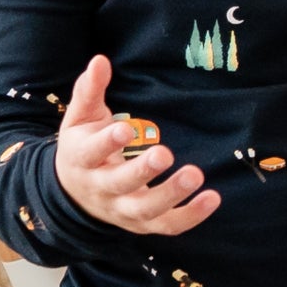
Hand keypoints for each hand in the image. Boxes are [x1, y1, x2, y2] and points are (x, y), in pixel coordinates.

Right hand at [54, 53, 220, 234]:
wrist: (74, 194)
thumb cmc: (83, 146)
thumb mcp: (80, 118)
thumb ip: (90, 90)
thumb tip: (100, 60)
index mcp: (81, 159)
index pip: (92, 153)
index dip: (107, 143)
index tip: (126, 129)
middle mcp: (100, 189)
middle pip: (120, 186)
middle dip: (142, 172)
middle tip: (165, 153)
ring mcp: (122, 211)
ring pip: (145, 210)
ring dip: (171, 195)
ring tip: (196, 174)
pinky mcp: (142, 224)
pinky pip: (167, 225)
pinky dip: (191, 216)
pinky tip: (212, 198)